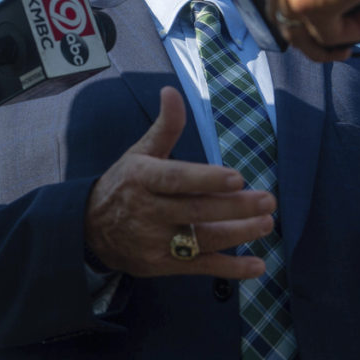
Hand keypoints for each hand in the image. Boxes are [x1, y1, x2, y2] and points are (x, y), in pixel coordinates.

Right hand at [84, 87, 275, 278]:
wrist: (91, 230)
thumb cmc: (125, 184)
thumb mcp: (139, 153)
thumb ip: (165, 127)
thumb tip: (172, 91)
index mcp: (142, 178)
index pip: (176, 179)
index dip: (206, 179)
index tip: (237, 178)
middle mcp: (147, 211)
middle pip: (195, 210)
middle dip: (234, 207)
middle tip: (267, 201)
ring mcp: (155, 241)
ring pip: (201, 239)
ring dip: (238, 234)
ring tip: (266, 224)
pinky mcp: (163, 264)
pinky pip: (200, 267)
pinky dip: (230, 268)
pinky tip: (257, 265)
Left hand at [262, 0, 359, 61]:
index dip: (300, 1)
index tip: (323, 8)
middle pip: (282, 11)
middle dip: (309, 29)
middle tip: (338, 34)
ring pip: (299, 32)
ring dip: (330, 38)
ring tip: (357, 33)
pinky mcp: (309, 5)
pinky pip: (328, 35)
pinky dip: (353, 33)